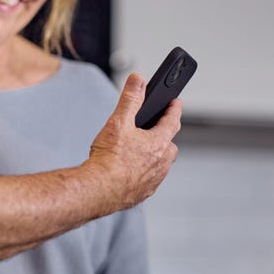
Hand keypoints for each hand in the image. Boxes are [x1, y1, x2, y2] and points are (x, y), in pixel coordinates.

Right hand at [88, 73, 180, 209]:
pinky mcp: (144, 192)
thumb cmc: (108, 159)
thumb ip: (130, 99)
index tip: (176, 103)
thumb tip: (138, 80)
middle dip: (165, 134)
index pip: (173, 121)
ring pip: (162, 163)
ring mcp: (154, 179)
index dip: (174, 109)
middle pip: (169, 144)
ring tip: (141, 149)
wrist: (97, 190)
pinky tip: (132, 170)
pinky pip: (150, 179)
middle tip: (154, 127)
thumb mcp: (118, 122)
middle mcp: (161, 162)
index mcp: (159, 143)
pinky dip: (146, 172)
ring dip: (156, 155)